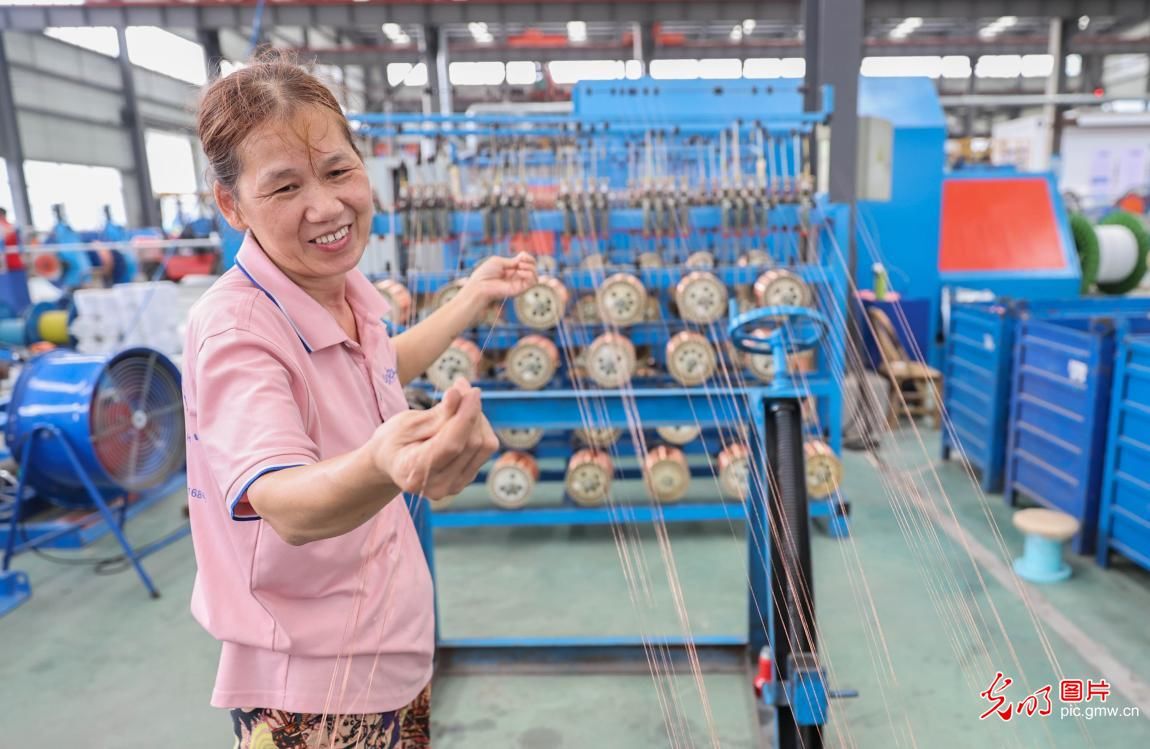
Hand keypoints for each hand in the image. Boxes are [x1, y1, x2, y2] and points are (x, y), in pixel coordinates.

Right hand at [368, 380, 498, 500]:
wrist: (392, 462)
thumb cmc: (395, 440)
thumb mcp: (408, 423)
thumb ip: (438, 413)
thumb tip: (459, 394)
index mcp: (415, 472)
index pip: (451, 444)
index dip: (466, 415)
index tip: (472, 391)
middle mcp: (438, 486)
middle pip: (472, 444)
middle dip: (472, 410)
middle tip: (461, 386)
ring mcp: (455, 486)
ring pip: (484, 445)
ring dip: (478, 417)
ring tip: (460, 399)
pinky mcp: (467, 478)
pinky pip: (485, 449)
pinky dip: (479, 427)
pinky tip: (463, 417)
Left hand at [461, 252, 537, 309]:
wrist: (480, 285)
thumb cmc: (485, 273)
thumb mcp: (499, 261)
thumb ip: (512, 261)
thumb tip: (523, 259)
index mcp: (511, 269)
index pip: (527, 262)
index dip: (527, 257)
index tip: (522, 255)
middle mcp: (516, 277)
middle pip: (533, 267)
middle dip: (530, 260)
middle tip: (519, 262)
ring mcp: (518, 283)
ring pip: (535, 275)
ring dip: (530, 267)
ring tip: (519, 267)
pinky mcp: (520, 290)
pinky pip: (532, 282)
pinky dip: (529, 274)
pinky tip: (519, 272)